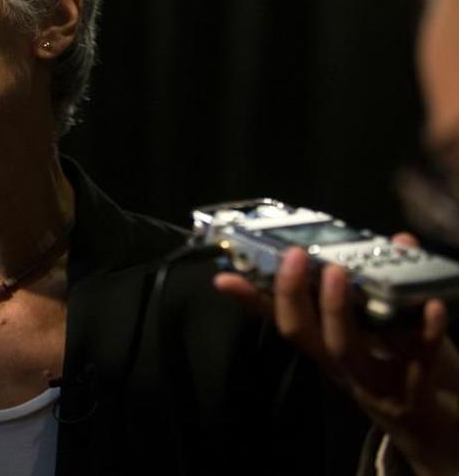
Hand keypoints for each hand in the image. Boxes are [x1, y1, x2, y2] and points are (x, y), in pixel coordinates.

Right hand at [215, 236, 458, 474]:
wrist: (440, 425)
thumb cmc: (403, 367)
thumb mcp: (378, 333)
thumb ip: (373, 290)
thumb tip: (380, 239)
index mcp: (327, 348)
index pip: (281, 319)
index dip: (252, 298)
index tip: (227, 275)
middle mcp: (341, 365)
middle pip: (303, 334)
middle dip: (294, 295)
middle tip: (296, 255)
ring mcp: (374, 381)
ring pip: (345, 349)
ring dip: (337, 310)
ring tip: (340, 272)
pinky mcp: (414, 392)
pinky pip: (417, 360)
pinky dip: (425, 332)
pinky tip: (432, 304)